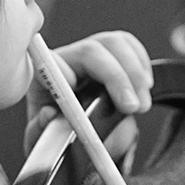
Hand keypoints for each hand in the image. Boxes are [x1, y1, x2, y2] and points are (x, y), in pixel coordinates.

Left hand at [23, 30, 152, 156]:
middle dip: (115, 76)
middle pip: (90, 51)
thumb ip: (40, 131)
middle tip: (132, 107)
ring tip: (141, 104)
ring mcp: (89, 54)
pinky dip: (141, 64)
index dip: (62, 70)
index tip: (73, 86)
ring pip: (113, 44)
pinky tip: (144, 87)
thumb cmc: (53, 135)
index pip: (50, 64)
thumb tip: (48, 114)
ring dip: (133, 72)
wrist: (71, 136)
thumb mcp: (42, 141)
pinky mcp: (110, 54)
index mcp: (44, 80)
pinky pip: (128, 45)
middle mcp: (66, 61)